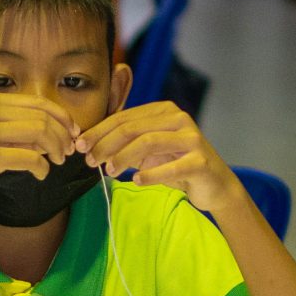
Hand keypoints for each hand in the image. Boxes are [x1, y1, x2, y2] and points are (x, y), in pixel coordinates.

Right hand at [0, 92, 76, 211]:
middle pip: (42, 117)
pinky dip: (41, 167)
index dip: (62, 116)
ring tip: (58, 162)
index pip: (38, 102)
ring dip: (56, 148)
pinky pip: (27, 157)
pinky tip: (41, 174)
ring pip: (38, 132)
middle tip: (67, 153)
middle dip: (62, 135)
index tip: (73, 132)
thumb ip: (20, 132)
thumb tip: (57, 133)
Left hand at [84, 100, 237, 213]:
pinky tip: (136, 181)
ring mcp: (192, 139)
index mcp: (165, 111)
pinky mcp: (200, 161)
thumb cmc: (177, 165)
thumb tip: (90, 145)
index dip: (99, 131)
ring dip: (123, 158)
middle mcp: (179, 119)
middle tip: (90, 161)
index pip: (124, 117)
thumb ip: (127, 142)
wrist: (214, 185)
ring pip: (148, 142)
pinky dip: (151, 174)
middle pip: (132, 128)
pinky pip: (171, 166)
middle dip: (106, 144)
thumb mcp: (150, 150)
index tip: (80, 146)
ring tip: (109, 172)